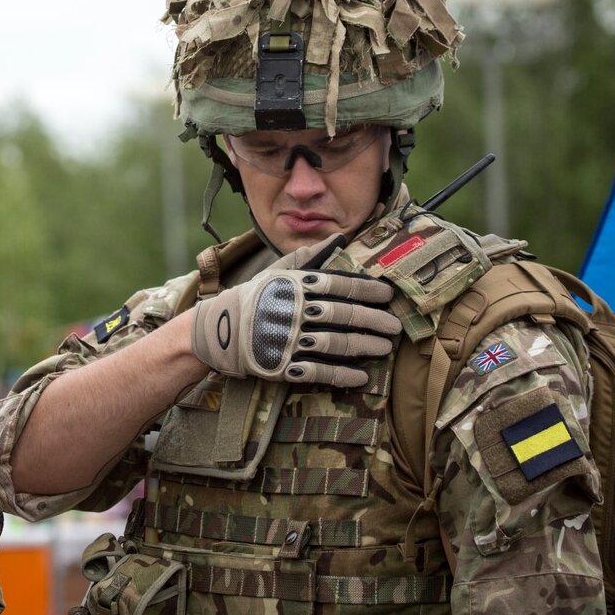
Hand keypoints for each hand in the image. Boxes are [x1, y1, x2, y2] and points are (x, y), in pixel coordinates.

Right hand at [191, 240, 400, 387]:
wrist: (218, 330)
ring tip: (384, 348)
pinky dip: (342, 375)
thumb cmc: (254, 297)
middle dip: (374, 321)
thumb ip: (309, 256)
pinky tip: (361, 376)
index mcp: (293, 286)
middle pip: (342, 316)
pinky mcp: (281, 366)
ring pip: (334, 344)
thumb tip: (340, 237)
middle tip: (395, 326)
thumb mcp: (276, 272)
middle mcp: (292, 312)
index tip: (388, 295)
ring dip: (364, 346)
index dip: (366, 289)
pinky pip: (317, 372)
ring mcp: (286, 340)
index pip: (337, 285)